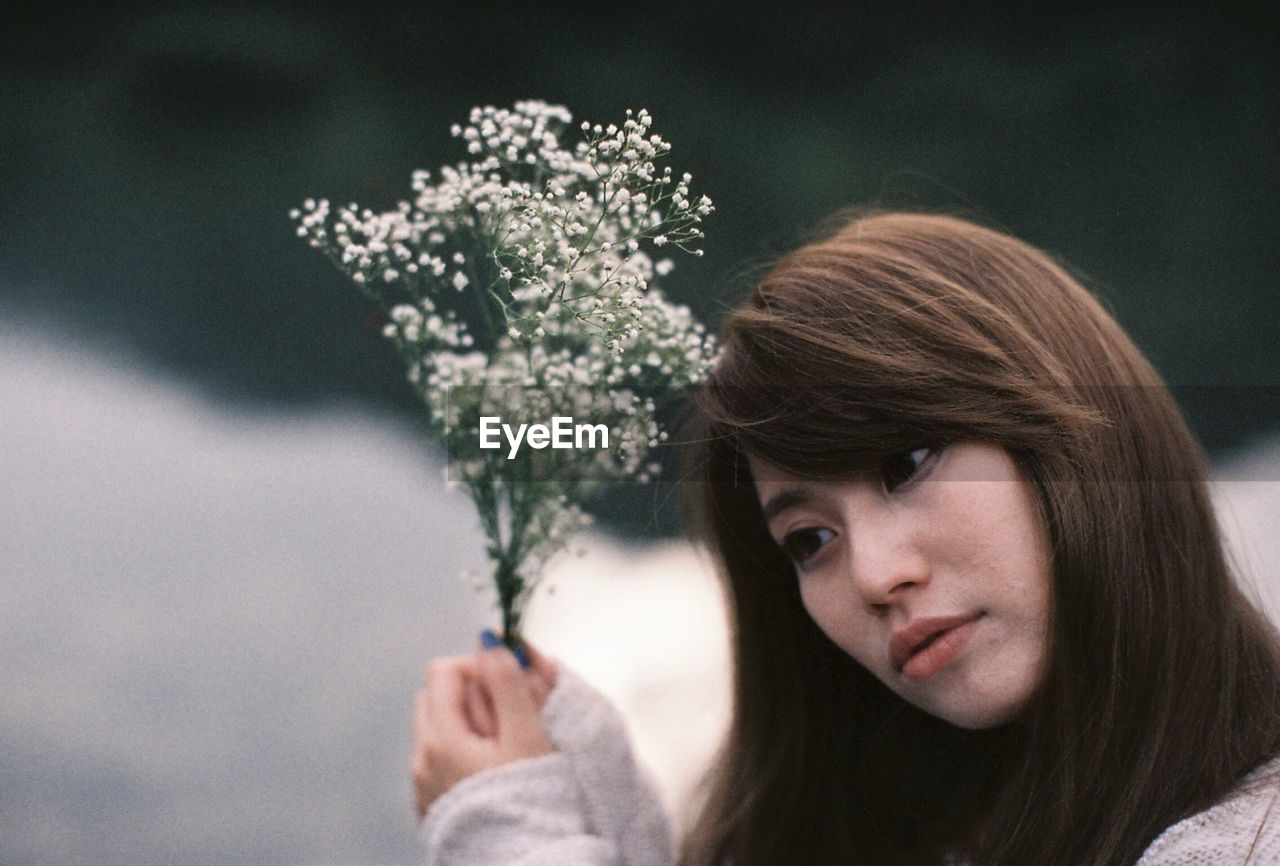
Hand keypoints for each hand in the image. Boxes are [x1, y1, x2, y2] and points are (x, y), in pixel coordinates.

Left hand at [411, 636, 557, 818]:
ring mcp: (425, 785)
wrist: (530, 862)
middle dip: (473, 695)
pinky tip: (496, 773)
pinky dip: (466, 753)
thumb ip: (507, 682)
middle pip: (436, 696)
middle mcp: (422, 761)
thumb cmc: (533, 801)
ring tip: (506, 749)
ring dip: (470, 724)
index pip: (444, 671)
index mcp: (441, 739)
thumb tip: (487, 640)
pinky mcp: (434, 805)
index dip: (479, 668)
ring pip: (439, 728)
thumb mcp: (527, 734)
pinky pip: (442, 759)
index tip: (511, 690)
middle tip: (511, 720)